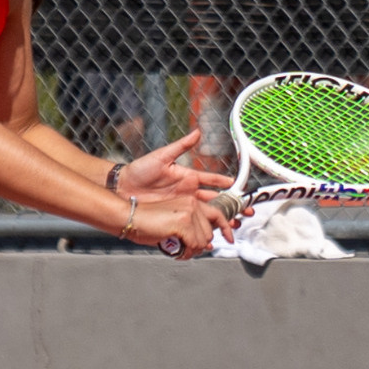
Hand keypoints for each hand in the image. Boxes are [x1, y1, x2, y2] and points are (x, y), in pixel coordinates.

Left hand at [112, 130, 242, 251]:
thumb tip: (197, 132)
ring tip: (234, 226)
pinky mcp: (174, 215)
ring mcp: (182, 205)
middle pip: (215, 200)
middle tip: (245, 211)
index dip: (226, 183)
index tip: (238, 187)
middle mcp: (187, 192)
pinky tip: (211, 236)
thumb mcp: (162, 156)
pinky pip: (192, 223)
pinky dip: (202, 229)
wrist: (122, 188)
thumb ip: (181, 146)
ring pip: (207, 214)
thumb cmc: (140, 170)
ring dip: (221, 219)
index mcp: (188, 177)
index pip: (212, 180)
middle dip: (231, 205)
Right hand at [123, 194, 236, 258]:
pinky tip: (175, 249)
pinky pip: (194, 244)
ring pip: (204, 240)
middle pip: (211, 232)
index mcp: (191, 201)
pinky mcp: (183, 221)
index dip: (226, 228)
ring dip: (191, 249)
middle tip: (185, 248)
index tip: (229, 237)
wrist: (130, 217)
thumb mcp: (174, 223)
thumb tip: (205, 244)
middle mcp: (192, 203)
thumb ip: (192, 229)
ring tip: (177, 247)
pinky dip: (186, 252)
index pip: (218, 214)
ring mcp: (189, 211)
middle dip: (200, 244)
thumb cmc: (146, 222)